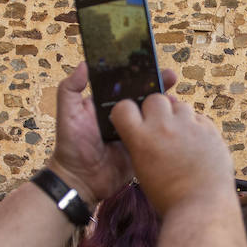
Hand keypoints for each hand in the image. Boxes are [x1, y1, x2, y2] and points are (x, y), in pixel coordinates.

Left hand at [46, 62, 178, 204]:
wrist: (81, 181)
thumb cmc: (71, 147)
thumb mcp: (68, 115)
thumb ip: (70, 89)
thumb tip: (84, 64)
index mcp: (108, 104)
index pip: (126, 84)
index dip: (139, 74)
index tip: (151, 65)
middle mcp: (123, 115)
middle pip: (144, 96)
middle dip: (158, 85)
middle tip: (171, 76)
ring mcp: (135, 131)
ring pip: (153, 114)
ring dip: (166, 105)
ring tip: (176, 98)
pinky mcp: (143, 147)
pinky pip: (156, 136)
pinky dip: (167, 128)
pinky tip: (178, 120)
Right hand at [111, 91, 233, 215]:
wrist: (201, 208)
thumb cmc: (169, 197)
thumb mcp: (143, 171)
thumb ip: (141, 146)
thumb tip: (145, 127)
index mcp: (141, 140)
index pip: (123, 107)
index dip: (127, 112)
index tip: (132, 120)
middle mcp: (164, 127)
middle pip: (155, 98)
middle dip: (155, 109)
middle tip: (160, 126)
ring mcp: (189, 127)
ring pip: (180, 105)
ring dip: (177, 115)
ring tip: (180, 136)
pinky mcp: (210, 130)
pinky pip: (199, 118)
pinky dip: (196, 126)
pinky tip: (196, 144)